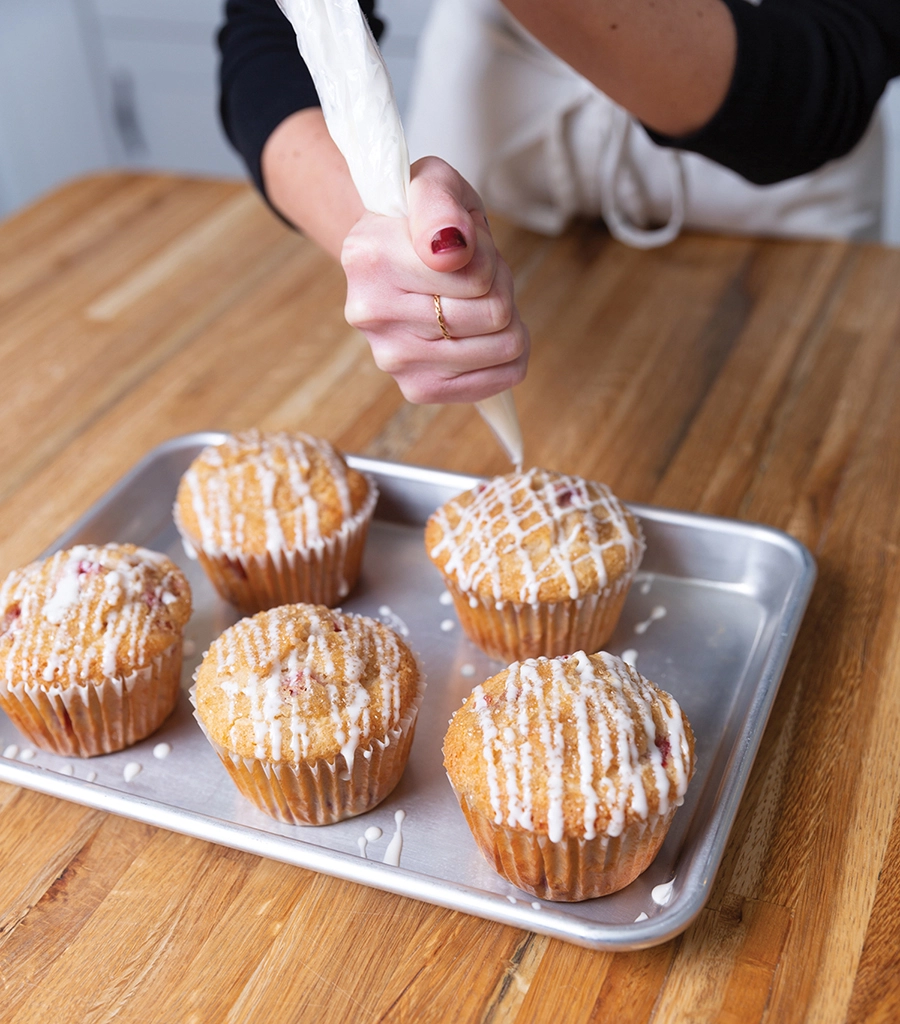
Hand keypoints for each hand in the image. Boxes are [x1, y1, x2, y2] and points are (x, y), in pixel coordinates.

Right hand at [341, 156, 529, 403]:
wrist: (392, 257)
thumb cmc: (423, 220)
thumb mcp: (433, 183)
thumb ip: (440, 204)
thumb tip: (451, 249)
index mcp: (370, 257)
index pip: (477, 275)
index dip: (489, 255)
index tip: (468, 244)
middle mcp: (371, 314)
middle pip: (494, 313)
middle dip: (500, 286)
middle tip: (477, 274)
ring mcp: (392, 358)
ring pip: (502, 347)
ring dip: (505, 319)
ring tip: (477, 301)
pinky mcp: (416, 388)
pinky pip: (498, 381)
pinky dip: (507, 357)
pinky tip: (487, 336)